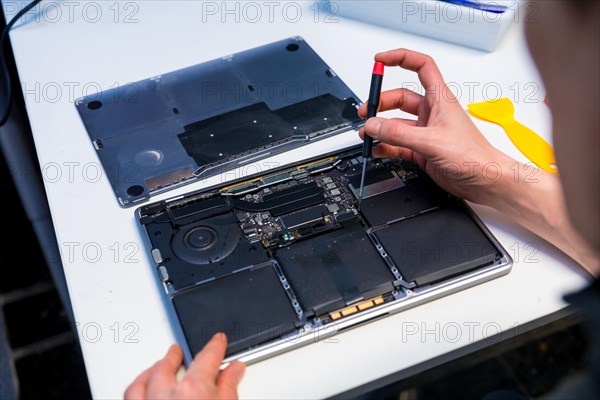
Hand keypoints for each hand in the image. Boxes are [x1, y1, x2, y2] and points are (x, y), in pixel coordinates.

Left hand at [125, 333, 244, 399]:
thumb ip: (229, 389)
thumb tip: (234, 371)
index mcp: (192, 391)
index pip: (206, 360)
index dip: (214, 347)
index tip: (218, 340)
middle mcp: (165, 397)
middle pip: (167, 367)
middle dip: (173, 356)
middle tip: (178, 349)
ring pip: (141, 382)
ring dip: (151, 370)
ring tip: (158, 365)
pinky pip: (130, 397)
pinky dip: (137, 388)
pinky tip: (142, 387)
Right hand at [358, 49, 599, 274]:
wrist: (485, 180)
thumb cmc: (474, 156)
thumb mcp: (432, 141)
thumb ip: (399, 134)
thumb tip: (375, 126)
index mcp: (439, 99)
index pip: (420, 67)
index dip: (400, 59)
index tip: (380, 61)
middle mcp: (432, 112)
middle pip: (400, 98)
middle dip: (381, 103)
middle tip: (367, 113)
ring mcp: (426, 131)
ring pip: (396, 123)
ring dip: (381, 127)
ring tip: (368, 134)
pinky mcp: (422, 150)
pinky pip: (398, 144)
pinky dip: (386, 146)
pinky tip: (378, 149)